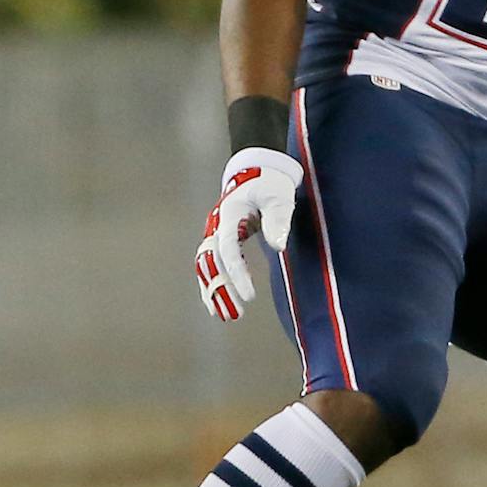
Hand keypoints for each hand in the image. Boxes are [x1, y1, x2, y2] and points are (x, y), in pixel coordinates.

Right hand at [195, 147, 303, 321]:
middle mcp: (217, 226)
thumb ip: (277, 221)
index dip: (237, 274)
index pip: (228, 251)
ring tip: (224, 315)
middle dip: (219, 290)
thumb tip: (278, 247)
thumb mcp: (279, 198)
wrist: (258, 171)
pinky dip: (214, 283)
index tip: (250, 295)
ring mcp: (216, 233)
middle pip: (211, 263)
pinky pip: (213, 265)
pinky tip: (221, 303)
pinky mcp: (221, 239)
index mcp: (229, 216)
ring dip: (214, 290)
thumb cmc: (270, 184)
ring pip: (207, 267)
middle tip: (232, 315)